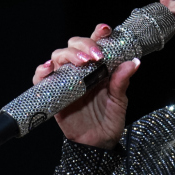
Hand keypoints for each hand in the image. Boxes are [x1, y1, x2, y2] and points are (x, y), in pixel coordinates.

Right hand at [32, 24, 140, 148]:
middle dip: (84, 45)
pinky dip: (42, 71)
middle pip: (74, 46)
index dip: (98, 33)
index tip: (105, 30)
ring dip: (68, 55)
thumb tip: (133, 62)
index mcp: (99, 67)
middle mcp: (81, 70)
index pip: (96, 43)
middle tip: (96, 56)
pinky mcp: (53, 93)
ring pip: (58, 56)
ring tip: (82, 63)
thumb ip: (122, 81)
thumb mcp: (119, 101)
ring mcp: (66, 80)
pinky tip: (49, 69)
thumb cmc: (109, 120)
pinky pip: (41, 79)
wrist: (98, 143)